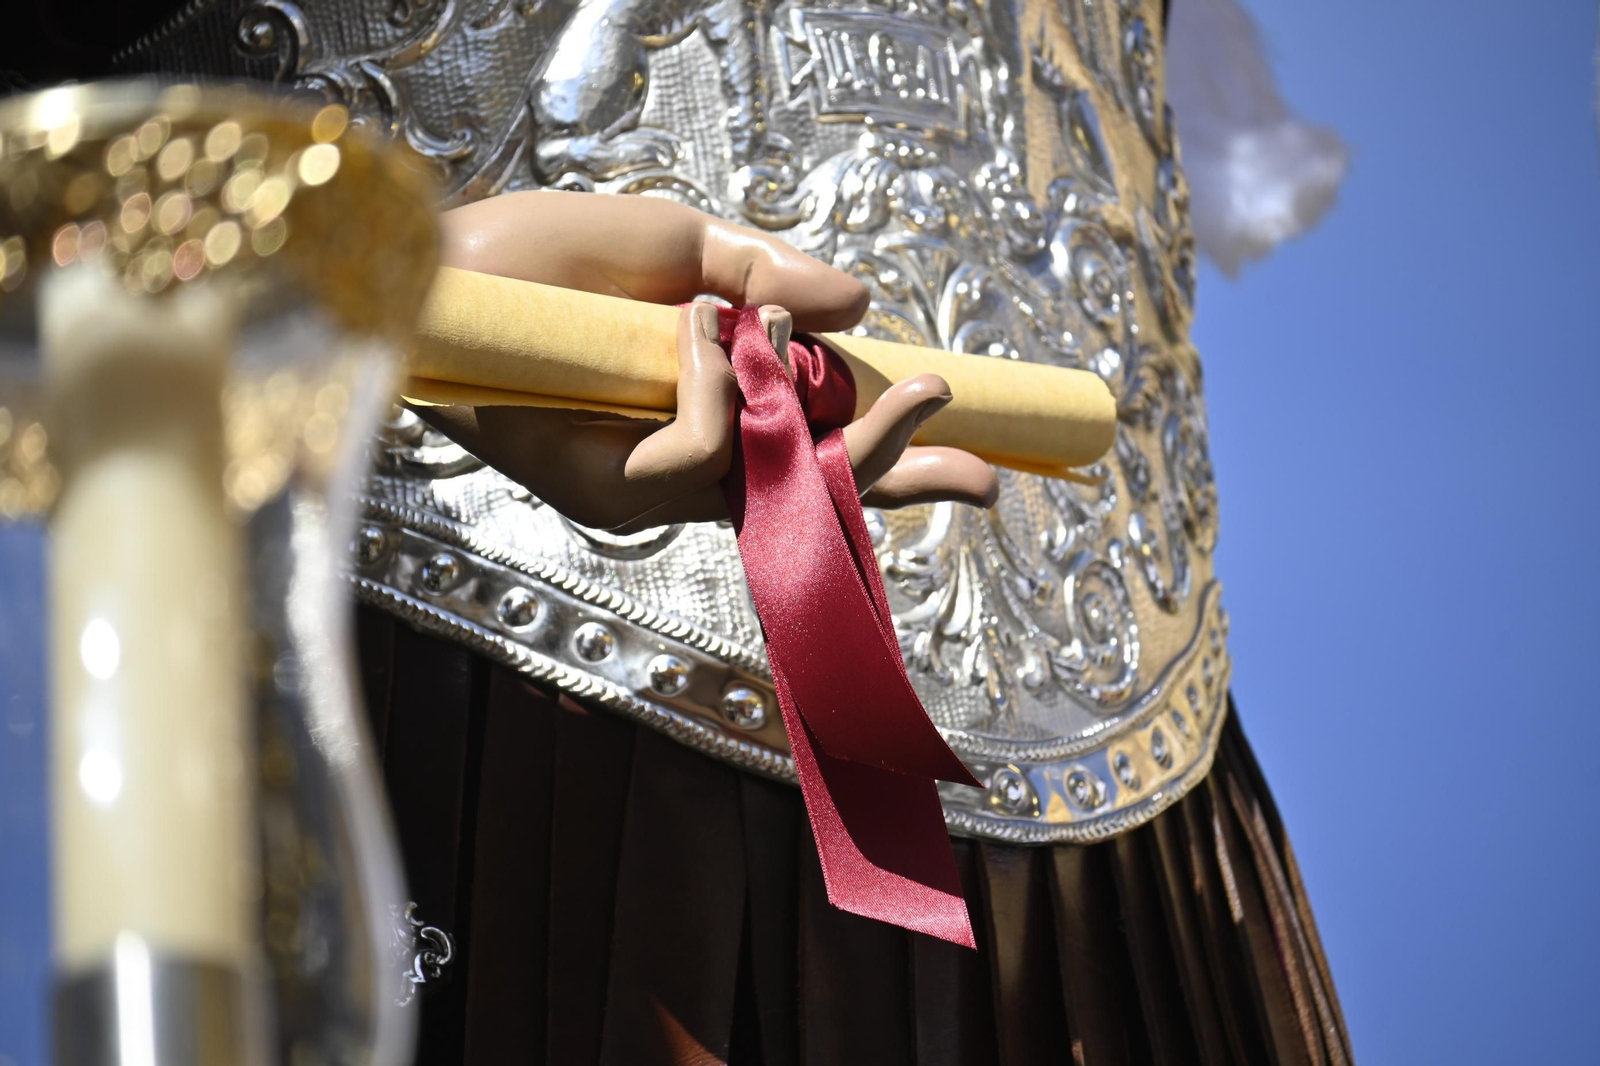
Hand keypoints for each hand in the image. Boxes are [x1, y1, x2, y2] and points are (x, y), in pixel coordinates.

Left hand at [420, 191, 998, 532]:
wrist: (452, 259)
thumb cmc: (552, 255)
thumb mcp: (685, 249)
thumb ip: (773, 282)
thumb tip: (866, 310)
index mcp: (708, 417)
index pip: (819, 459)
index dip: (899, 466)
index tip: (983, 469)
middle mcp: (678, 468)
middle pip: (812, 498)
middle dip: (892, 472)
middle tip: (961, 446)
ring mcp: (642, 488)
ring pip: (765, 484)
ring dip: (793, 405)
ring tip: (748, 323)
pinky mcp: (598, 488)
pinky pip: (698, 454)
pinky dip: (714, 386)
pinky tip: (686, 329)